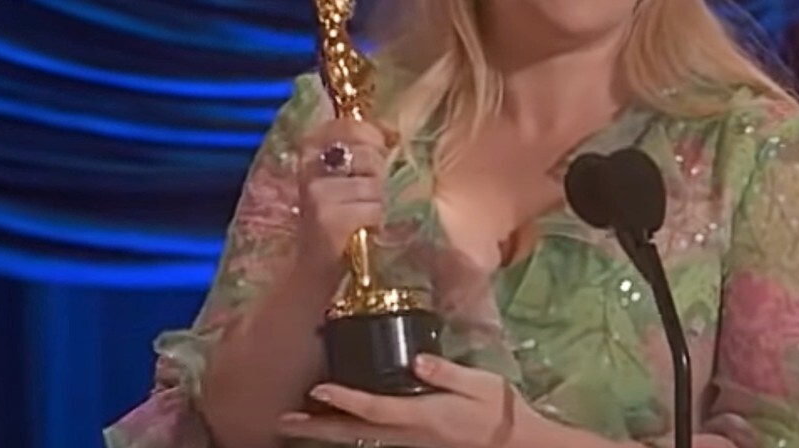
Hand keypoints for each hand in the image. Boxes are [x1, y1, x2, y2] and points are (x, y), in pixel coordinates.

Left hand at [277, 354, 542, 447]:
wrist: (514, 444)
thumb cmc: (499, 411)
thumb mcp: (481, 384)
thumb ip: (447, 372)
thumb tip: (415, 358)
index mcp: (424, 415)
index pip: (376, 408)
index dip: (345, 400)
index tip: (318, 389)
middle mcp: (409, 434)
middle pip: (355, 432)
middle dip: (319, 426)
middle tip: (284, 421)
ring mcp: (410, 442)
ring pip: (360, 438)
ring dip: (327, 430)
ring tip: (298, 423)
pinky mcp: (414, 443)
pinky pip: (373, 438)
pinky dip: (349, 431)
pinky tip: (337, 424)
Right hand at [295, 117, 389, 278]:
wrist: (312, 274)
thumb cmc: (337, 225)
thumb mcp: (343, 184)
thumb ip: (361, 156)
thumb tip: (394, 134)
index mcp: (309, 154)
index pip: (343, 126)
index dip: (370, 133)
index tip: (385, 144)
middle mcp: (309, 170)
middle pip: (368, 156)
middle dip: (381, 176)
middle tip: (372, 197)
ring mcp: (317, 195)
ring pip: (375, 185)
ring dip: (381, 204)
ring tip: (368, 218)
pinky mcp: (329, 220)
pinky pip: (374, 210)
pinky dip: (378, 222)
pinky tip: (367, 231)